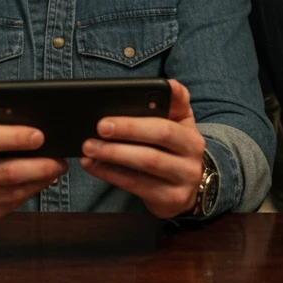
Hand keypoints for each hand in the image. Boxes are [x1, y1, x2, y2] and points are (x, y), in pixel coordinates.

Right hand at [0, 81, 67, 228]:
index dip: (14, 138)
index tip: (40, 135)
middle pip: (4, 172)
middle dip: (38, 166)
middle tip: (59, 158)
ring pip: (9, 193)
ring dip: (38, 182)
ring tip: (54, 169)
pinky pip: (6, 207)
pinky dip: (26, 195)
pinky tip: (37, 183)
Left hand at [79, 79, 205, 218]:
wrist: (190, 189)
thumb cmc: (174, 150)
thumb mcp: (178, 125)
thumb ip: (173, 103)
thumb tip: (169, 83)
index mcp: (190, 131)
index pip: (172, 115)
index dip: (150, 110)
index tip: (120, 103)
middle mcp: (193, 154)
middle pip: (160, 136)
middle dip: (127, 129)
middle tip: (99, 126)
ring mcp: (184, 178)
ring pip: (147, 162)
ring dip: (114, 154)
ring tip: (89, 147)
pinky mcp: (171, 199)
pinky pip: (137, 184)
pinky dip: (111, 174)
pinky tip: (93, 165)